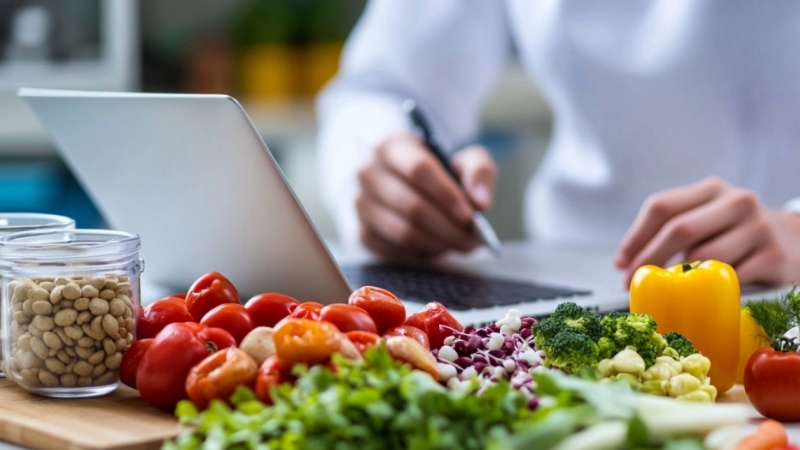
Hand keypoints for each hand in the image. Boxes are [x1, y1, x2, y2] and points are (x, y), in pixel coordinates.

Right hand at [355, 133, 496, 260]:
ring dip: (438, 243)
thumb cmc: (440, 173)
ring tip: (460, 244)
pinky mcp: (362, 232)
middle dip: (448, 227)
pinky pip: (394, 251)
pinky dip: (421, 254)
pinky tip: (437, 247)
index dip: (446, 194)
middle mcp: (369, 172)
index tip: (469, 215)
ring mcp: (361, 203)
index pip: (418, 169)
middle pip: (411, 205)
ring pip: (403, 232)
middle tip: (472, 240)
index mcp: (393, 146)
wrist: (411, 187)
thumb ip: (479, 172)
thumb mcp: (465, 161)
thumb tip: (480, 202)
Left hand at [615, 177, 799, 286]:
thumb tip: (626, 263)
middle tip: (632, 282)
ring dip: (677, 279)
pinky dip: (710, 290)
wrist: (796, 241)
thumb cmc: (738, 233)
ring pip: (704, 256)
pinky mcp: (774, 256)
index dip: (635, 237)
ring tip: (665, 291)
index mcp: (712, 189)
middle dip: (648, 260)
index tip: (620, 263)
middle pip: (679, 229)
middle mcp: (736, 201)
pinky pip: (730, 278)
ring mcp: (758, 228)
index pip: (661, 206)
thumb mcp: (710, 218)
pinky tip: (701, 296)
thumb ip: (675, 229)